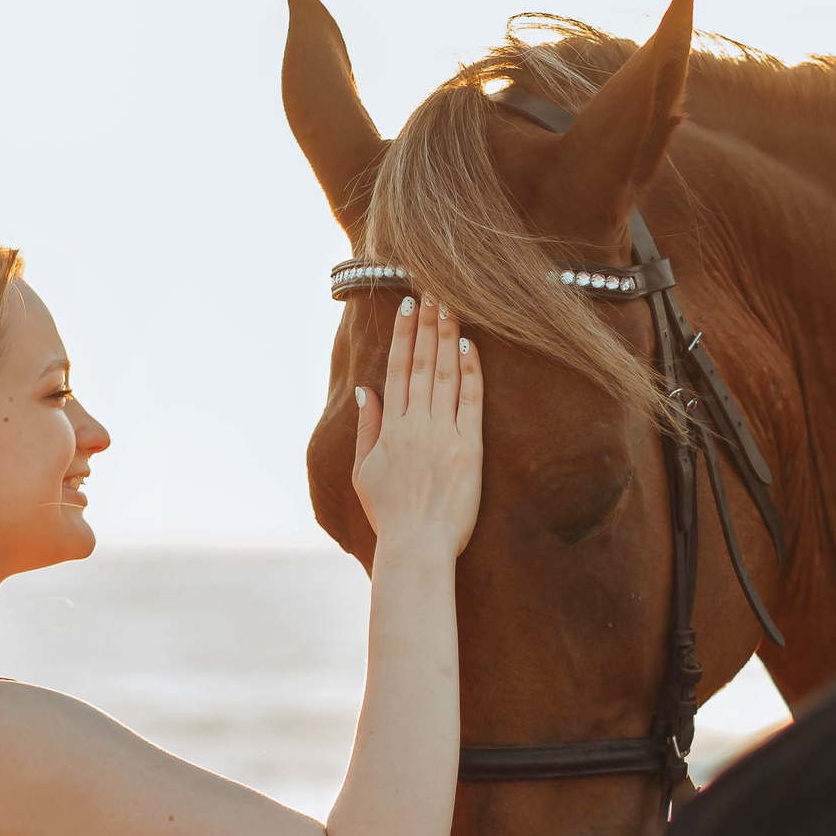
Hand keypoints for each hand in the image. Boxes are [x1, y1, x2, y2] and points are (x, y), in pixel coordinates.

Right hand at [352, 295, 483, 559]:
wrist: (415, 547)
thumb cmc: (390, 516)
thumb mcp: (364, 472)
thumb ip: (366, 428)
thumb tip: (366, 392)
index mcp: (389, 428)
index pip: (397, 371)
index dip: (404, 335)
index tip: (409, 304)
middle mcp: (414, 425)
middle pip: (422, 364)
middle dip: (428, 324)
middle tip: (436, 288)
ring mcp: (442, 435)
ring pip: (445, 376)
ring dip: (449, 338)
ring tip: (453, 305)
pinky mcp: (468, 449)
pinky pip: (470, 402)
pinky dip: (470, 372)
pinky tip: (471, 346)